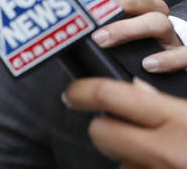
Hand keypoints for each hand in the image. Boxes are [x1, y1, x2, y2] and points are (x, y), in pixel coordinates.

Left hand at [64, 77, 186, 167]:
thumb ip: (171, 102)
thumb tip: (137, 88)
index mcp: (179, 121)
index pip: (109, 95)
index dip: (82, 91)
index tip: (73, 92)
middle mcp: (166, 153)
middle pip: (100, 134)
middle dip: (104, 127)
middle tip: (119, 126)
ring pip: (120, 163)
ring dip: (129, 157)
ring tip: (160, 153)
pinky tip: (161, 166)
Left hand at [91, 0, 185, 73]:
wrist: (166, 58)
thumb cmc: (128, 42)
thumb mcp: (109, 22)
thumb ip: (90, 15)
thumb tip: (55, 14)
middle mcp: (153, 8)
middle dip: (107, 7)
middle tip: (85, 22)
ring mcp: (170, 31)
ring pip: (157, 21)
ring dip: (128, 29)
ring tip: (102, 41)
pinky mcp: (183, 53)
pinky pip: (184, 53)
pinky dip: (167, 58)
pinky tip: (147, 65)